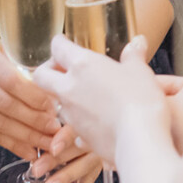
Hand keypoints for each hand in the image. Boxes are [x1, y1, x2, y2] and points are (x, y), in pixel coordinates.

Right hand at [0, 35, 61, 160]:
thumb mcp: (4, 50)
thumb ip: (25, 67)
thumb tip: (57, 94)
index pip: (12, 81)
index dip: (35, 98)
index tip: (55, 108)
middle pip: (6, 104)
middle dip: (35, 121)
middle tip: (56, 131)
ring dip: (26, 137)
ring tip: (47, 144)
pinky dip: (12, 144)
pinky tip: (29, 150)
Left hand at [28, 123, 103, 182]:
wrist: (110, 123)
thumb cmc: (79, 122)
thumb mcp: (70, 116)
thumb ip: (54, 123)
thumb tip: (34, 124)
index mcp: (85, 122)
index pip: (74, 130)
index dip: (64, 139)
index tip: (53, 148)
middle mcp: (94, 138)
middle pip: (76, 150)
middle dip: (56, 161)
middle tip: (37, 169)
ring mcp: (98, 154)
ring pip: (84, 167)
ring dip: (65, 178)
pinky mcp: (98, 167)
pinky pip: (89, 181)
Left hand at [35, 32, 169, 168]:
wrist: (139, 139)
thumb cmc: (140, 100)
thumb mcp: (140, 71)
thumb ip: (134, 56)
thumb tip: (138, 43)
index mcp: (82, 65)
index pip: (58, 47)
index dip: (59, 43)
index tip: (63, 43)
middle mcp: (70, 87)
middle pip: (42, 75)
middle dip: (47, 71)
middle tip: (61, 70)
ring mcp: (71, 113)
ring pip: (56, 102)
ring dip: (66, 97)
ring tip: (85, 96)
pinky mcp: (77, 134)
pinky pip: (72, 124)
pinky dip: (80, 120)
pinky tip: (96, 120)